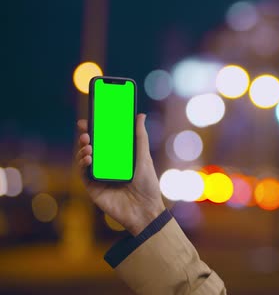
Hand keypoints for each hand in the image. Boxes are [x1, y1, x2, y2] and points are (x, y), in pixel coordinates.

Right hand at [76, 114, 164, 235]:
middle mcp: (107, 166)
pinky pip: (83, 174)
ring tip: (88, 146)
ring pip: (84, 159)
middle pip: (91, 148)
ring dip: (83, 150)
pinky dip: (83, 164)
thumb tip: (140, 115)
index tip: (89, 119)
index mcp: (118, 158)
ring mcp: (98, 177)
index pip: (103, 141)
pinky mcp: (93, 188)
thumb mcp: (143, 158)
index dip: (94, 130)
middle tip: (85, 131)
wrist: (144, 211)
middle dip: (85, 138)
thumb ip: (140, 137)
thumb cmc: (147, 185)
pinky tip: (88, 158)